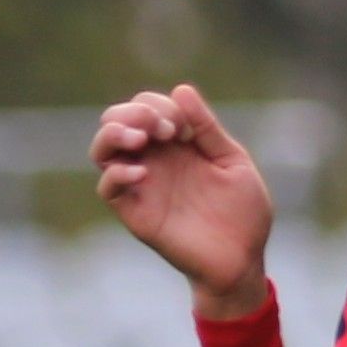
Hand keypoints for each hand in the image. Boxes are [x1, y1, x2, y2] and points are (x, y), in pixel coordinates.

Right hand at [94, 85, 277, 317]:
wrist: (243, 258)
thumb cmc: (242, 212)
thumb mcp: (231, 161)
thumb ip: (206, 129)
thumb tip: (181, 88)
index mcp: (177, 144)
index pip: (146, 107)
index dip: (159, 105)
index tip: (182, 125)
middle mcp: (153, 160)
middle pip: (116, 121)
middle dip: (133, 113)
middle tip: (163, 127)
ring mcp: (141, 185)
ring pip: (102, 150)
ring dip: (115, 134)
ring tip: (141, 137)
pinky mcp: (135, 211)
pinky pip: (108, 187)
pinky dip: (117, 172)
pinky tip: (143, 172)